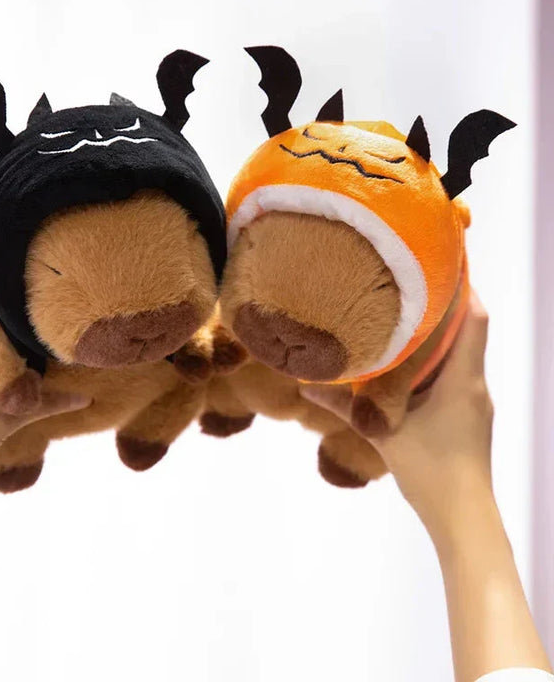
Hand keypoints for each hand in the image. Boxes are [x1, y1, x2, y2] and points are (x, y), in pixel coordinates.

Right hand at [300, 291, 492, 540]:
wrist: (462, 515)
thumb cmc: (431, 469)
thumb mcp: (383, 432)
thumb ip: (344, 406)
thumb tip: (306, 385)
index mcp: (463, 380)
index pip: (475, 321)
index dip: (464, 290)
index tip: (441, 268)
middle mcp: (474, 385)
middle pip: (468, 333)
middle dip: (442, 310)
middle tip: (408, 290)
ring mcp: (473, 402)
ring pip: (460, 357)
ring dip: (438, 338)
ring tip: (404, 321)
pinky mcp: (467, 418)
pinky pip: (454, 378)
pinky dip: (435, 364)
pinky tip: (408, 368)